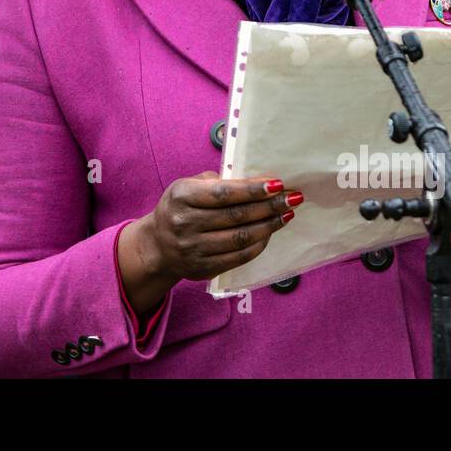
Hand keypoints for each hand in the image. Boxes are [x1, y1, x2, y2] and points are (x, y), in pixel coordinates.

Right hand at [119, 171, 299, 314]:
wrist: (158, 245)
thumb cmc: (180, 208)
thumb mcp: (188, 187)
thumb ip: (216, 182)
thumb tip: (256, 183)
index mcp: (181, 195)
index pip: (224, 193)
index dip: (253, 190)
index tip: (278, 185)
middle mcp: (185, 222)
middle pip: (236, 216)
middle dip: (269, 206)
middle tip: (292, 199)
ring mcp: (193, 248)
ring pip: (241, 237)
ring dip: (268, 226)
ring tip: (285, 215)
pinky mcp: (202, 268)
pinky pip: (238, 257)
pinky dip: (258, 245)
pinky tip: (269, 234)